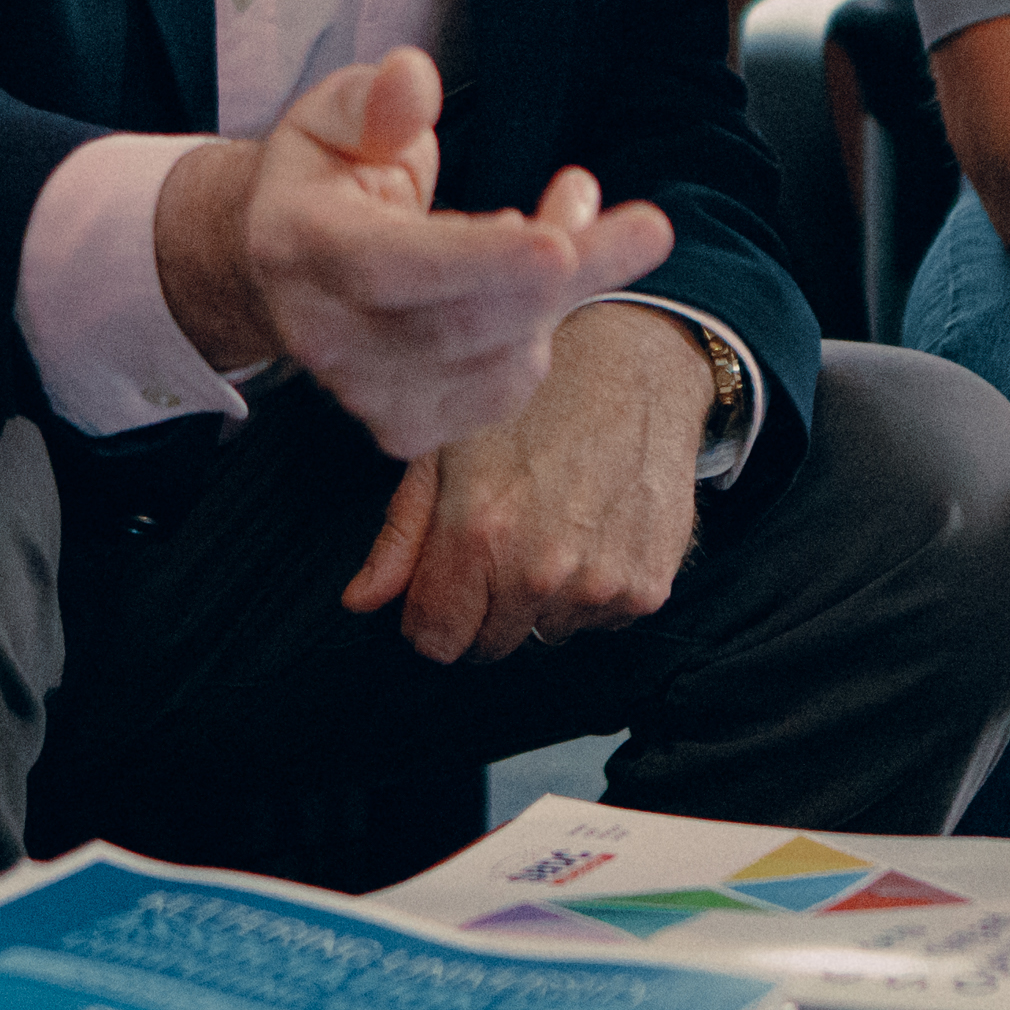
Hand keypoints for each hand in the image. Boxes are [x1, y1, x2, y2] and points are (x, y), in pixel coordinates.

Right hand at [170, 47, 676, 462]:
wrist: (282, 270)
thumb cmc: (324, 177)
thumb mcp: (331, 114)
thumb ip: (374, 100)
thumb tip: (414, 80)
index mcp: (297, 246)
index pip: (387, 267)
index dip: (476, 261)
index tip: (558, 244)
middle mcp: (323, 334)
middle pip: (461, 325)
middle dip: (567, 277)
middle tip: (647, 227)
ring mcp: (363, 392)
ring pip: (496, 366)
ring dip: (564, 292)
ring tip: (576, 207)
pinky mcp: (405, 427)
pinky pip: (504, 391)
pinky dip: (546, 330)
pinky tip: (551, 269)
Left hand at [341, 303, 702, 666]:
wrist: (634, 364)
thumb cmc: (534, 396)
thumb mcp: (445, 446)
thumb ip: (401, 533)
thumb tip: (360, 601)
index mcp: (477, 534)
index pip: (436, 640)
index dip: (431, 615)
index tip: (443, 586)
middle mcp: (539, 570)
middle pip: (492, 644)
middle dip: (485, 606)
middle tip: (504, 540)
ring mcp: (599, 583)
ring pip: (549, 631)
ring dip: (545, 597)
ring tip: (554, 523)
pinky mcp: (648, 586)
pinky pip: (604, 620)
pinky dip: (596, 588)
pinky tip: (595, 527)